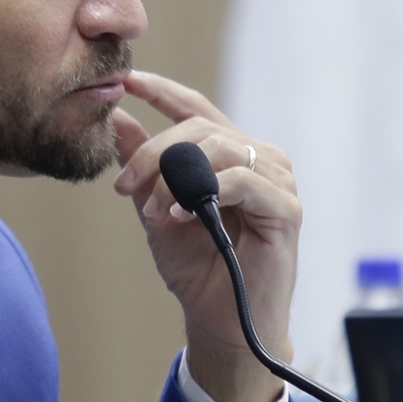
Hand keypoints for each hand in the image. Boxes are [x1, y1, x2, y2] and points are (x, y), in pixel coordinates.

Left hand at [112, 70, 300, 401]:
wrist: (220, 322)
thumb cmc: (196, 267)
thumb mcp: (155, 207)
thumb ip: (142, 165)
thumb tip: (116, 117)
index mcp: (228, 153)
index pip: (195, 107)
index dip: (162, 89)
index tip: (126, 79)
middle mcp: (257, 157)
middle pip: (199, 126)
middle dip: (153, 151)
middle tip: (124, 184)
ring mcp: (276, 180)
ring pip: (218, 148)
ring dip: (174, 177)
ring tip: (155, 211)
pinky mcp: (286, 209)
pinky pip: (241, 181)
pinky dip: (203, 194)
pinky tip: (180, 216)